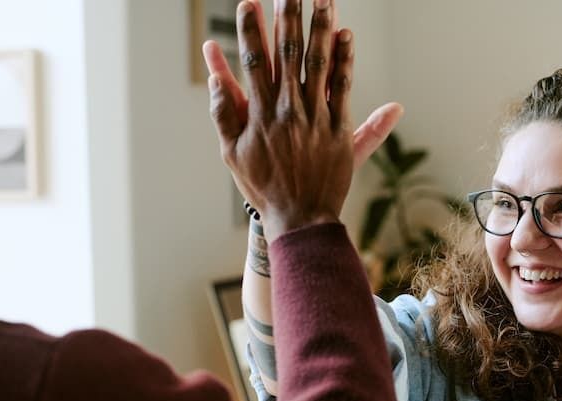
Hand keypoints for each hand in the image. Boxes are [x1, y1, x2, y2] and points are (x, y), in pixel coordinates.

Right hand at [203, 0, 401, 240]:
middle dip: (288, 16)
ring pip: (318, 62)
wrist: (300, 217)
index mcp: (259, 112)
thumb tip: (216, 72)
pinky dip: (344, 60)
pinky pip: (343, 87)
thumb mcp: (231, 150)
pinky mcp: (339, 128)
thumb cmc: (263, 185)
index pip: (253, 60)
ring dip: (321, 27)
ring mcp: (316, 117)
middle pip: (288, 52)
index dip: (251, 29)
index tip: (250, 2)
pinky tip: (345, 35)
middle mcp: (288, 109)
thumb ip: (223, 109)